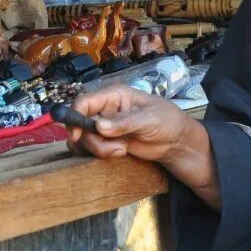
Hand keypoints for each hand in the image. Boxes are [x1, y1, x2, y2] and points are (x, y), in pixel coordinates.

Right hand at [65, 85, 194, 163]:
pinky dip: (101, 154)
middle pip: (79, 123)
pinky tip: (120, 153)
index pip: (84, 101)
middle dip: (91, 140)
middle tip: (112, 149)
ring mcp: (105, 127)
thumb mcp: (148, 118)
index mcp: (113, 95)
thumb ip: (123, 122)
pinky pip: (91, 148)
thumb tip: (99, 126)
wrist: (176, 142)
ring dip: (99, 149)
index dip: (74, 116)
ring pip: (84, 139)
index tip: (76, 136)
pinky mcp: (108, 142)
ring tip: (121, 150)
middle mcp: (105, 109)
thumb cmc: (166, 120)